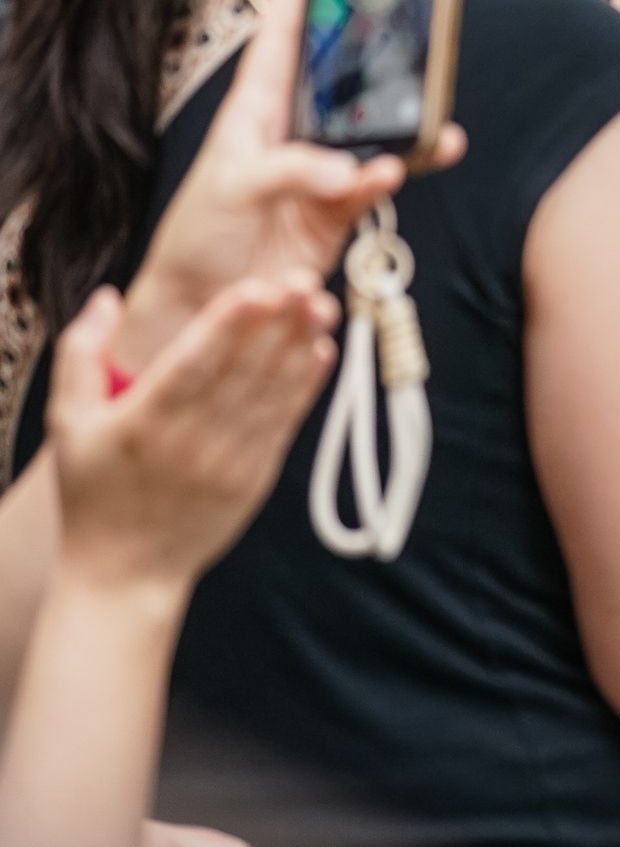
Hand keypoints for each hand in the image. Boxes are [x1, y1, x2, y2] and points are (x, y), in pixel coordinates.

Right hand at [49, 277, 337, 593]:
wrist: (127, 571)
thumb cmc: (93, 491)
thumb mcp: (67, 422)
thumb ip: (81, 354)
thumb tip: (107, 296)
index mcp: (143, 422)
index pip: (194, 362)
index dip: (229, 323)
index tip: (260, 285)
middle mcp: (191, 440)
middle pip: (244, 371)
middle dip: (279, 322)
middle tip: (307, 276)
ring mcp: (229, 461)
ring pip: (272, 393)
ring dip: (301, 346)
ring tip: (324, 304)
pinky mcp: (256, 478)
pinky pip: (286, 424)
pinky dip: (305, 387)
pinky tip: (321, 351)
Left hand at [120, 0, 448, 374]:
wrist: (208, 309)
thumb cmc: (195, 239)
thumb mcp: (227, 188)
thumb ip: (290, 169)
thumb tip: (351, 171)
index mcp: (251, 112)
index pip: (280, 39)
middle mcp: (291, 134)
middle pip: (341, 77)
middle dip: (372, 45)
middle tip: (404, 12)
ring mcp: (320, 172)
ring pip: (373, 131)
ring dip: (400, 125)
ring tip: (430, 120)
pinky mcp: (340, 212)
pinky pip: (379, 182)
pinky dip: (394, 174)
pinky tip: (401, 167)